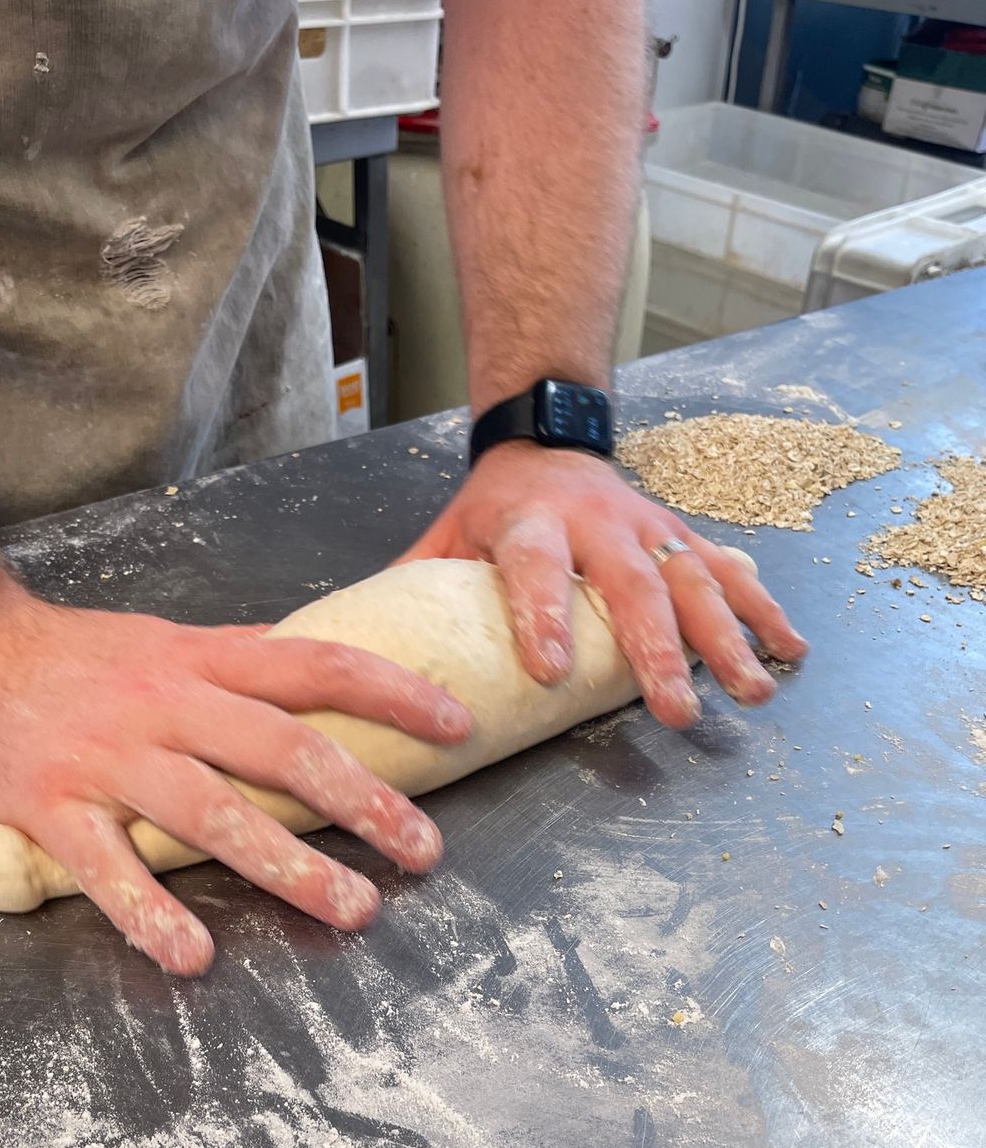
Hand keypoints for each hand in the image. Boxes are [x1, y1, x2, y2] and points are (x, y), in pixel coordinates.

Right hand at [0, 586, 472, 973]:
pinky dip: (152, 916)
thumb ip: (234, 668)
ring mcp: (111, 758)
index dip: (392, 691)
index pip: (315, 666)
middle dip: (364, 801)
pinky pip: (109, 870)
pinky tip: (194, 956)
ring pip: (214, 814)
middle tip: (423, 850)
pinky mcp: (53, 808)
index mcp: (201, 661)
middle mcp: (167, 705)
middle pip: (283, 749)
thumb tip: (317, 683)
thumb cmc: (74, 655)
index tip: (456, 724)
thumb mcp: (165, 642)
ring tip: (353, 909)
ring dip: (289, 868)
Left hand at [399, 442, 807, 727]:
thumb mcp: (447, 533)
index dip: (544, 615)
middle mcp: (597, 523)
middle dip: (656, 650)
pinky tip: (790, 650)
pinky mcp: (681, 536)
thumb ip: (414, 586)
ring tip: (751, 692)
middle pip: (632, 587)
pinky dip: (763, 610)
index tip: (551, 670)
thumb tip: (358, 656)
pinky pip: (728, 572)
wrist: (547, 436)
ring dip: (727, 640)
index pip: (536, 568)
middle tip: (675, 710)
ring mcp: (648, 529)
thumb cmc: (494, 506)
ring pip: (693, 582)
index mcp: (530, 524)